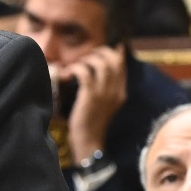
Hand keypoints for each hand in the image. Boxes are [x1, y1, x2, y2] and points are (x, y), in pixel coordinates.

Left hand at [65, 44, 127, 160]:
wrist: (89, 142)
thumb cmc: (91, 123)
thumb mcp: (104, 105)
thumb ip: (104, 89)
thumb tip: (95, 72)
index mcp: (121, 92)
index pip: (122, 65)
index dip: (113, 53)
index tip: (102, 49)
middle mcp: (116, 91)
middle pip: (114, 60)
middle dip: (101, 52)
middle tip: (88, 55)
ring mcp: (104, 93)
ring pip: (101, 63)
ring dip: (87, 59)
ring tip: (77, 64)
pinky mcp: (90, 96)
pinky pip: (85, 73)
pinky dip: (75, 68)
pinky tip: (68, 73)